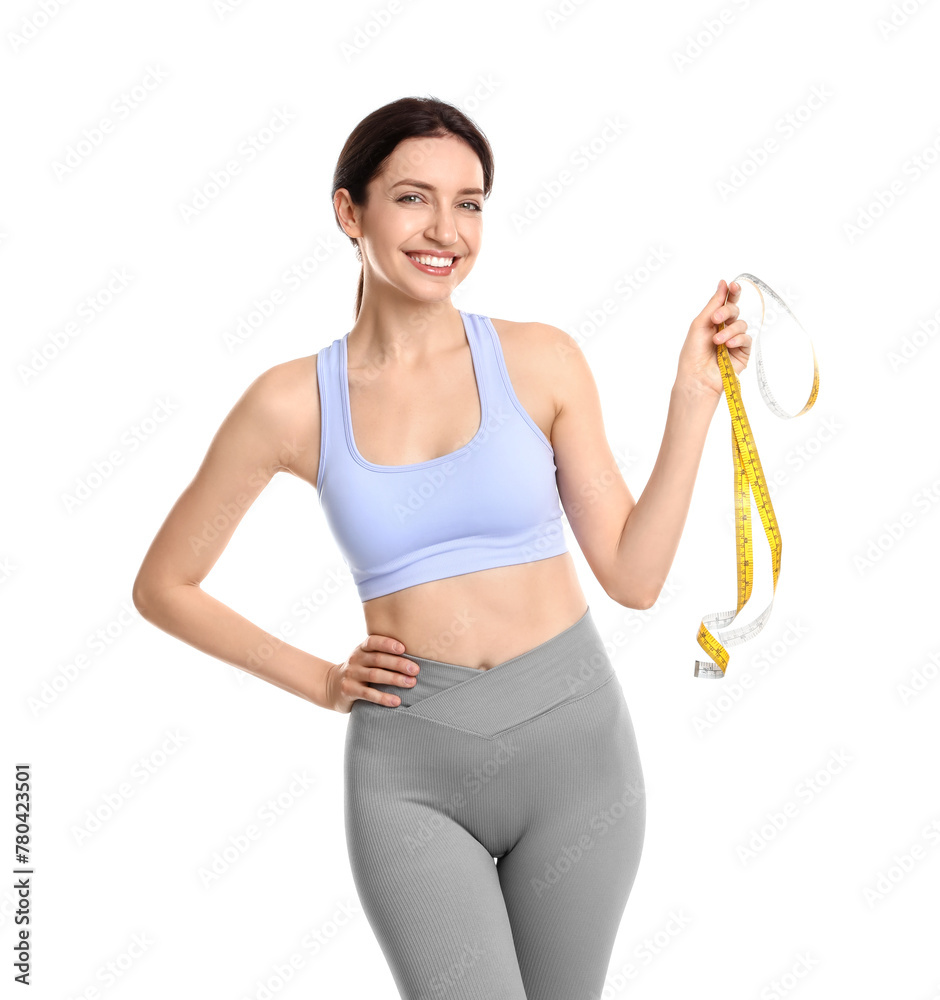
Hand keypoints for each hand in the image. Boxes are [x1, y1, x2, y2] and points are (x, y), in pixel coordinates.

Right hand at [324, 634, 419, 713]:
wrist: (331, 687)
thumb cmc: (358, 671)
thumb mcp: (364, 659)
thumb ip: (381, 655)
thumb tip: (414, 658)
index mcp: (361, 649)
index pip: (373, 642)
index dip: (387, 644)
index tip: (403, 648)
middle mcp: (355, 660)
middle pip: (378, 659)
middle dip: (398, 664)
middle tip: (415, 670)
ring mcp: (351, 675)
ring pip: (375, 676)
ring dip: (394, 679)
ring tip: (411, 683)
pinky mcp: (349, 690)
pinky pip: (368, 694)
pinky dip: (383, 698)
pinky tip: (396, 701)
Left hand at [675, 279, 751, 397]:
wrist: (697, 377)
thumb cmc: (693, 353)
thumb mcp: (700, 324)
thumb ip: (713, 304)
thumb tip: (723, 283)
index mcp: (713, 322)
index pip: (726, 303)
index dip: (731, 293)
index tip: (732, 285)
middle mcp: (725, 329)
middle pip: (734, 310)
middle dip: (726, 312)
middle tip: (715, 319)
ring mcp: (735, 341)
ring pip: (741, 324)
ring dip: (729, 331)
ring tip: (717, 341)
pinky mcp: (742, 352)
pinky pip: (746, 339)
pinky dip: (737, 339)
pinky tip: (727, 346)